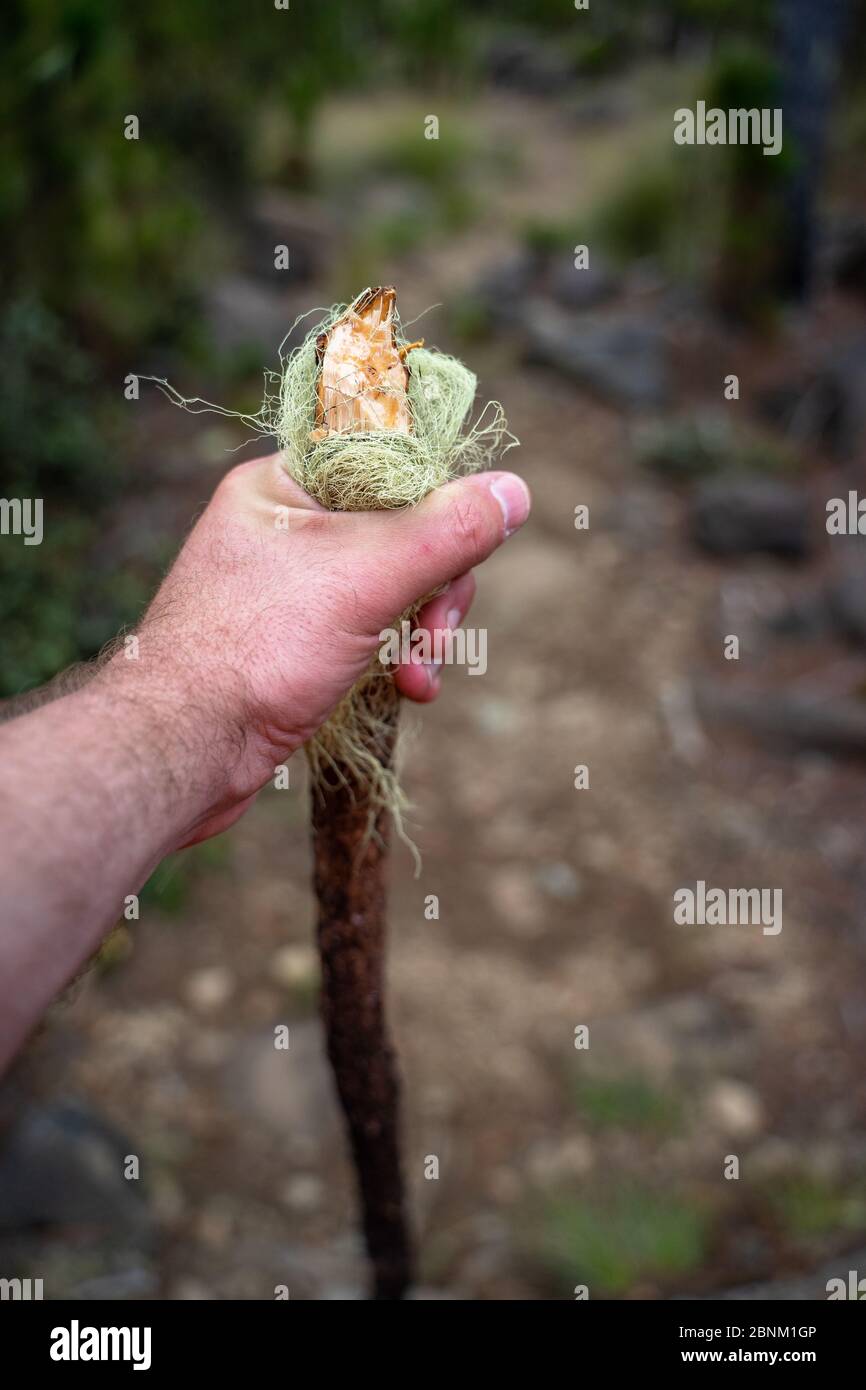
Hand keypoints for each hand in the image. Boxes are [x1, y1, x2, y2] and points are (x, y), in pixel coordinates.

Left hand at [100, 453, 530, 844]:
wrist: (181, 750)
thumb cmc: (256, 647)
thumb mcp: (365, 576)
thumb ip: (446, 530)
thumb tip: (514, 492)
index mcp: (285, 482)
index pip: (389, 459)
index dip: (436, 498)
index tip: (461, 543)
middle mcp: (286, 527)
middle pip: (403, 529)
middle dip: (437, 586)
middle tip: (438, 629)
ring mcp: (292, 589)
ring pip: (394, 587)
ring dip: (424, 632)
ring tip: (422, 675)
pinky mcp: (298, 644)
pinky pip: (373, 632)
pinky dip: (400, 660)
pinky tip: (411, 693)